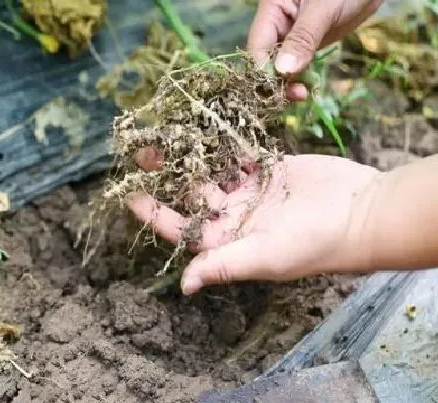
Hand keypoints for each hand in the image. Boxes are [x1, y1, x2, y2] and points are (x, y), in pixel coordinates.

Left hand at [128, 154, 382, 294]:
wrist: (362, 214)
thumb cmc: (314, 244)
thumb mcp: (265, 257)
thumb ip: (223, 266)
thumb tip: (183, 286)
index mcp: (227, 241)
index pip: (181, 229)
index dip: (154, 213)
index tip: (130, 194)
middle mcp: (234, 218)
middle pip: (192, 195)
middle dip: (168, 175)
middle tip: (145, 151)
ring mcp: (251, 193)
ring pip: (212, 171)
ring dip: (191, 154)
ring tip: (167, 132)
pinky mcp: (269, 170)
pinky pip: (239, 154)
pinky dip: (223, 141)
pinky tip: (203, 124)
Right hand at [247, 0, 382, 99]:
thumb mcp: (323, 10)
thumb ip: (303, 38)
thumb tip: (283, 70)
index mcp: (272, 8)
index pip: (258, 45)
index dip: (265, 69)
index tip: (280, 87)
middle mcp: (276, 23)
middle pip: (265, 58)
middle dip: (276, 80)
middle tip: (296, 95)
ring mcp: (291, 35)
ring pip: (280, 64)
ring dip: (287, 83)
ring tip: (301, 95)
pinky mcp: (305, 43)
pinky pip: (296, 64)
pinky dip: (299, 78)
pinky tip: (305, 89)